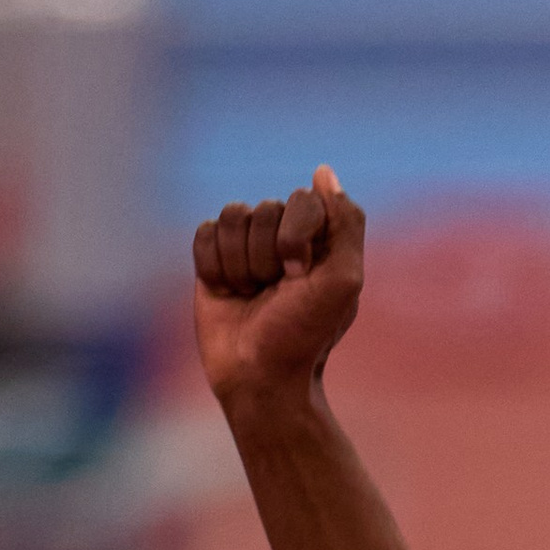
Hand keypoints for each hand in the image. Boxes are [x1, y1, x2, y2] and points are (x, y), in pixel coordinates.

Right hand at [193, 166, 365, 410]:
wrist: (261, 378)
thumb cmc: (306, 335)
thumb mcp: (344, 282)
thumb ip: (346, 223)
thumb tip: (323, 172)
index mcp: (320, 239)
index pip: (303, 200)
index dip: (296, 238)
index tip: (301, 277)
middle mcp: (283, 236)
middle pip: (264, 209)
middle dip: (267, 256)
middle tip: (276, 293)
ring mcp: (246, 246)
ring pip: (232, 217)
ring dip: (241, 264)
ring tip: (252, 296)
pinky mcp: (213, 259)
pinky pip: (204, 234)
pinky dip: (215, 267)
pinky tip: (228, 294)